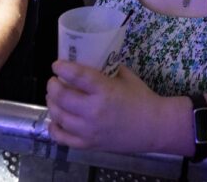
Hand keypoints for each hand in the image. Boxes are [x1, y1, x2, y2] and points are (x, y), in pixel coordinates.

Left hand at [46, 62, 166, 152]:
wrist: (154, 127)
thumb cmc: (142, 99)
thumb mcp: (127, 77)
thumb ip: (108, 69)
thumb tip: (93, 62)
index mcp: (105, 90)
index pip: (76, 76)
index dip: (62, 68)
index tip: (56, 65)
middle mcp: (93, 110)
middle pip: (61, 96)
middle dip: (52, 85)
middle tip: (54, 81)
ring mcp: (89, 130)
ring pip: (58, 116)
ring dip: (51, 103)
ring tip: (53, 97)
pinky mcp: (89, 144)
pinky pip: (62, 138)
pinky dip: (54, 128)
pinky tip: (55, 120)